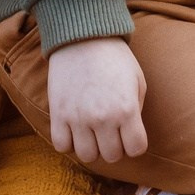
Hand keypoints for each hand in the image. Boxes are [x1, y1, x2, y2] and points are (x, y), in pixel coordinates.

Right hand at [45, 36, 147, 167]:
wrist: (83, 37)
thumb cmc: (114, 58)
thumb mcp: (137, 81)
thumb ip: (136, 111)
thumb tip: (129, 136)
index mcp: (127, 109)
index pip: (136, 149)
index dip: (134, 143)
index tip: (130, 133)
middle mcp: (103, 118)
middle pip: (112, 156)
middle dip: (114, 145)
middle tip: (110, 130)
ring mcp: (78, 118)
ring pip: (87, 156)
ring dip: (92, 146)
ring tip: (92, 131)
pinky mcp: (58, 114)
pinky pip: (62, 146)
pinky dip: (68, 142)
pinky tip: (74, 129)